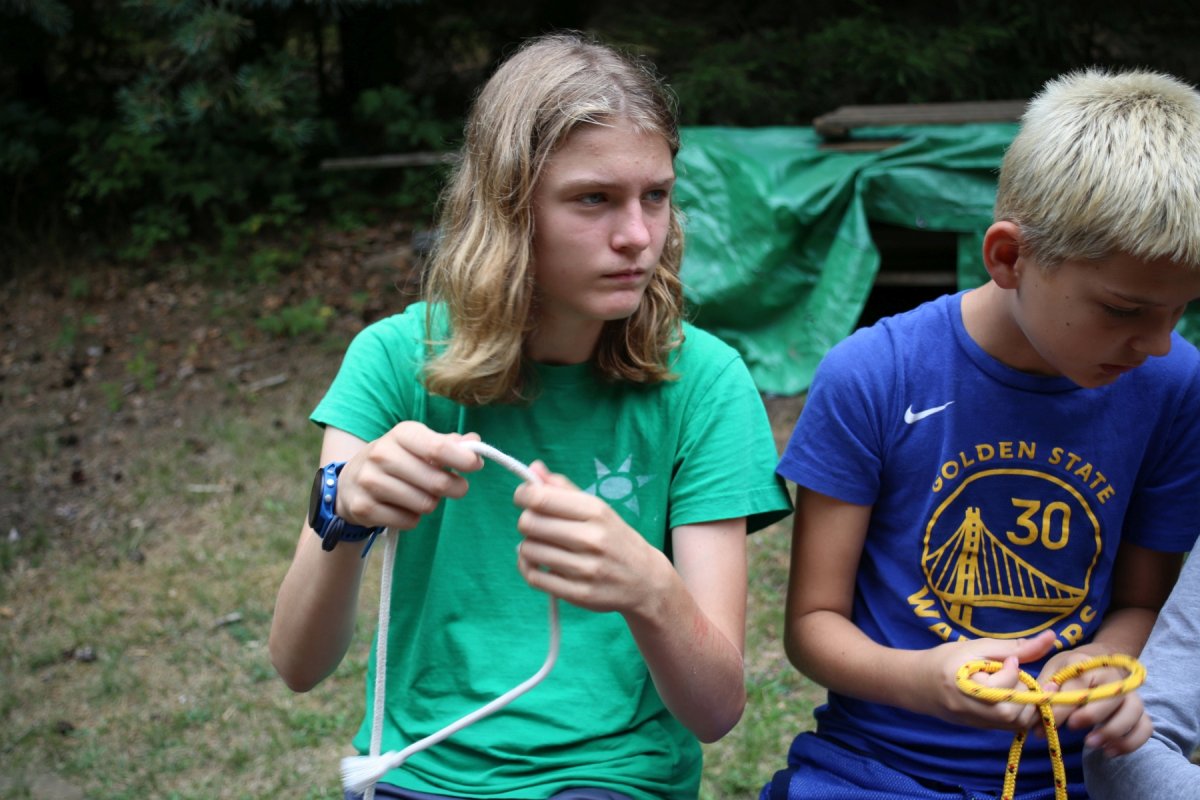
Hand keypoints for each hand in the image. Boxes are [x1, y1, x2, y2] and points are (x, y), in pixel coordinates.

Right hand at [333, 421, 482, 529]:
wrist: (350, 481)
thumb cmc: (397, 460)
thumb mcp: (419, 444)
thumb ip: (448, 443)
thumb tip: (474, 443)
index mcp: (401, 434)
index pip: (438, 448)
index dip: (463, 460)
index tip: (476, 466)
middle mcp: (381, 454)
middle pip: (436, 482)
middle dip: (454, 488)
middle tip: (456, 487)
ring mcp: (369, 481)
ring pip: (425, 504)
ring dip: (431, 503)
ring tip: (421, 494)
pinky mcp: (364, 507)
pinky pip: (408, 521)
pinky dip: (413, 518)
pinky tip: (403, 507)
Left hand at [513, 462, 668, 613]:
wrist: (645, 581)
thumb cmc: (615, 539)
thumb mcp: (597, 509)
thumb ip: (563, 488)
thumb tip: (533, 467)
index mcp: (595, 511)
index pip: (540, 498)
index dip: (523, 495)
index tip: (523, 496)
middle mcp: (591, 539)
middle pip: (529, 523)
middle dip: (526, 521)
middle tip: (535, 523)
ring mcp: (585, 568)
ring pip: (528, 550)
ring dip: (527, 545)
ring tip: (540, 544)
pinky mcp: (578, 593)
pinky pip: (534, 577)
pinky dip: (528, 567)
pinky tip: (538, 563)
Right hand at [917, 630, 1058, 730]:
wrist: (917, 683)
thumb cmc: (945, 660)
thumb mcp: (977, 647)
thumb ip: (1014, 647)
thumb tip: (1052, 638)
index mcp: (968, 687)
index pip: (1006, 684)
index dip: (1012, 667)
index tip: (1007, 658)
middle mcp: (974, 712)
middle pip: (1017, 711)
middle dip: (1025, 690)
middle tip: (1015, 673)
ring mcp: (979, 724)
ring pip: (1019, 722)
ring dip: (1026, 702)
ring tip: (1016, 684)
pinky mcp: (984, 729)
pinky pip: (1012, 725)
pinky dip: (1020, 710)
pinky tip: (1013, 695)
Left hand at [1034, 648, 1152, 755]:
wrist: (1096, 663)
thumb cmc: (1068, 671)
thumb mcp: (1052, 671)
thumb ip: (1045, 686)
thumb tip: (1040, 701)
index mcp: (1087, 664)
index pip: (1078, 686)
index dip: (1061, 708)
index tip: (1044, 724)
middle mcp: (1114, 676)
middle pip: (1112, 696)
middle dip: (1091, 715)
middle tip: (1071, 728)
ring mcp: (1130, 694)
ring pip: (1134, 711)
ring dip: (1113, 730)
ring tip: (1090, 743)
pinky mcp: (1139, 711)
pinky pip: (1145, 727)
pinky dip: (1131, 741)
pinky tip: (1109, 751)